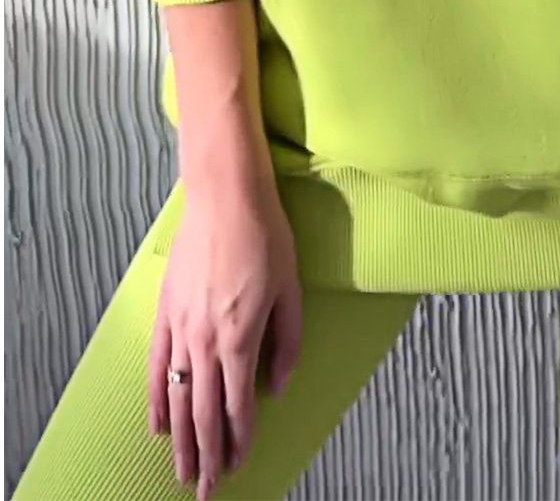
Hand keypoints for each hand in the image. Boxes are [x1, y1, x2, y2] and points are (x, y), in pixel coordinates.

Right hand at [147, 172, 301, 499]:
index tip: (237, 468)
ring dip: (180, 440)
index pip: (238, 407)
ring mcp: (181, 328)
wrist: (225, 197)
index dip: (238, 443)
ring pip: (178, 398)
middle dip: (205, 456)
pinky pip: (158, 366)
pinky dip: (157, 399)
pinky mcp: (166, 312)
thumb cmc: (265, 237)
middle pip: (204, 413)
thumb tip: (277, 387)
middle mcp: (206, 341)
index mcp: (240, 338)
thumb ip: (286, 343)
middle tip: (205, 490)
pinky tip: (158, 424)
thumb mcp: (292, 290)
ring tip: (182, 472)